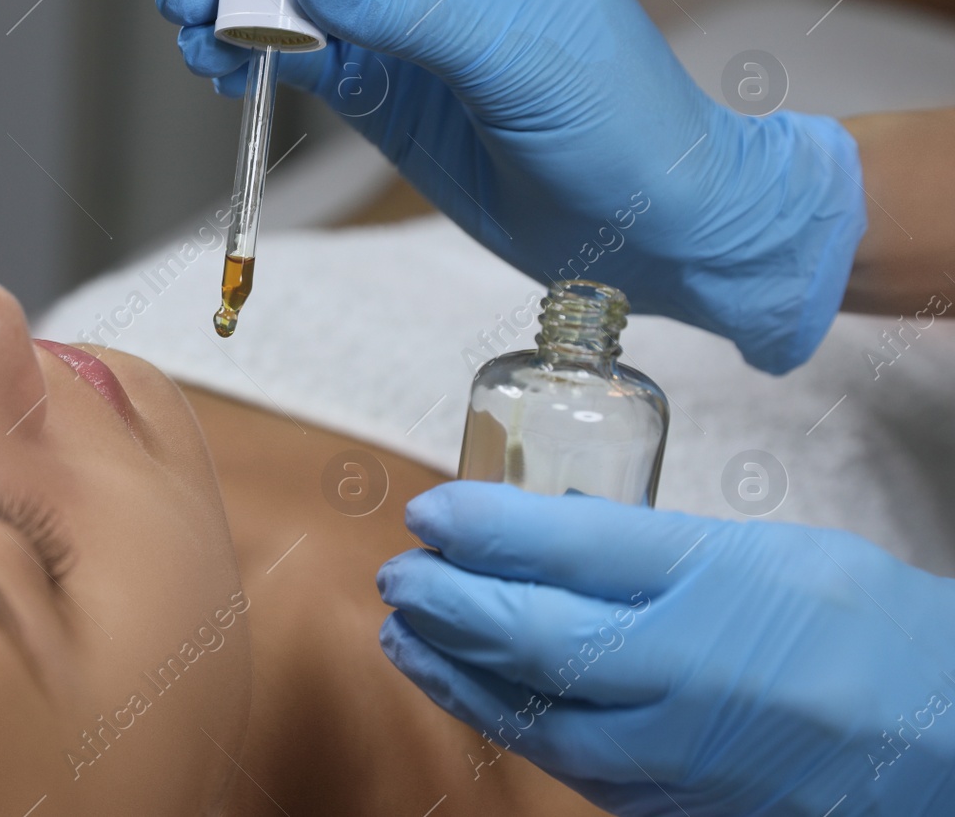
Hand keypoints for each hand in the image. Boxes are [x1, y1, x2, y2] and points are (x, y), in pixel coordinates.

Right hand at [156, 0, 865, 373]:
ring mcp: (405, 21)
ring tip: (197, 39)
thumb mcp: (517, 53)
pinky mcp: (384, 86)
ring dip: (238, 6)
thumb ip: (409, 7)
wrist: (642, 229)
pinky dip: (257, 58)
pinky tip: (226, 71)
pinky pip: (303, 54)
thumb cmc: (619, 120)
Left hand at [376, 482, 954, 814]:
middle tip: (400, 574)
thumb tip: (537, 528)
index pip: (575, 547)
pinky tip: (471, 698)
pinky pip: (571, 767)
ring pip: (535, 715)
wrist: (949, 740)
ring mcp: (682, 753)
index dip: (486, 527)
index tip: (432, 511)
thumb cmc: (863, 627)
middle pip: (537, 636)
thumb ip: (646, 545)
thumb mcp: (761, 552)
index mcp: (721, 585)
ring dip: (454, 674)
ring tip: (404, 637)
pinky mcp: (677, 807)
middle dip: (450, 603)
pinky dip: (508, 727)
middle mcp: (693, 674)